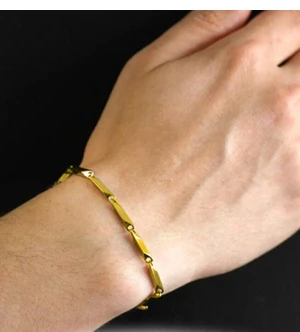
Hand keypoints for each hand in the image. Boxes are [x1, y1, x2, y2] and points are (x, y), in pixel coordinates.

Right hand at [83, 10, 299, 295]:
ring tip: (263, 136)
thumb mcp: (145, 71)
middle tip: (271, 98)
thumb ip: (203, 27)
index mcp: (241, 64)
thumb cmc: (129, 161)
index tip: (282, 46)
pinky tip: (271, 166)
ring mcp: (296, 152)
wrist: (131, 229)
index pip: (295, 20)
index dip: (289, 31)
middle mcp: (278, 102)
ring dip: (296, 118)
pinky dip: (298, 158)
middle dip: (297, 71)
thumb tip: (240, 9)